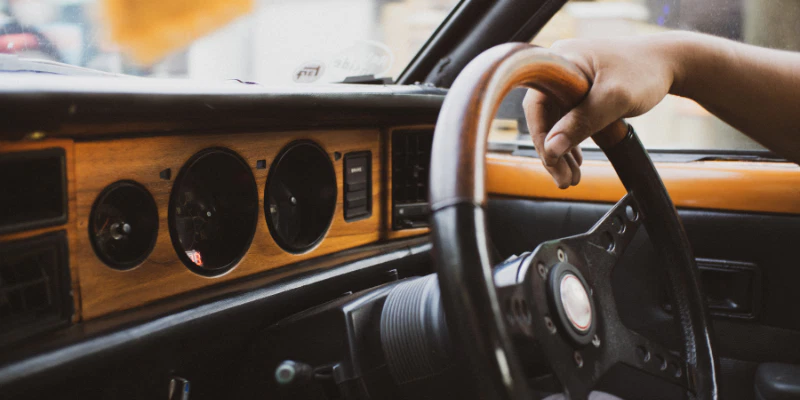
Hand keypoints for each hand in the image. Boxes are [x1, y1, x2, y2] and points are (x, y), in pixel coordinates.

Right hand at [522, 34, 681, 187]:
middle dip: (552, 151)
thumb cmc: (645, 71)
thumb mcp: (613, 99)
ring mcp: (567, 79)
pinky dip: (571, 140)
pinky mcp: (578, 89)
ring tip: (571, 177)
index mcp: (559, 61)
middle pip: (543, 117)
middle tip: (564, 180)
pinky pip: (567, 118)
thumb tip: (551, 149)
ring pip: (555, 121)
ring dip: (561, 151)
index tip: (552, 162)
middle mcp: (558, 68)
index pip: (536, 106)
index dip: (541, 137)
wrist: (670, 61)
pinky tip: (576, 160)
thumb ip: (581, 123)